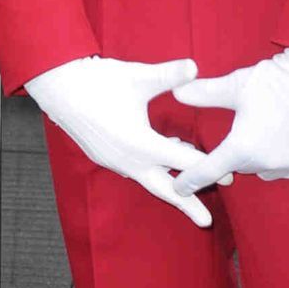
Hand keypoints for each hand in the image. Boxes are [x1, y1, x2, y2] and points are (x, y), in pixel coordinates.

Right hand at [25, 55, 216, 227]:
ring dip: (169, 185)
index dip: (209, 167)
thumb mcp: (137, 77)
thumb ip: (168, 75)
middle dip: (187, 204)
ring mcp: (115, 161)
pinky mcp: (105, 157)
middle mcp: (128, 159)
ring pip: (148, 180)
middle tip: (207, 221)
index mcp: (141, 143)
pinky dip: (152, 171)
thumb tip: (194, 65)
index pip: (183, 160)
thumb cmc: (97, 81)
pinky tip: (162, 160)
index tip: (231, 177)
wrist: (57, 88)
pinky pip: (135, 171)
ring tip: (189, 192)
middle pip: (164, 188)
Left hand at [171, 48, 288, 188]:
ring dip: (259, 157)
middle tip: (243, 129)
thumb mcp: (235, 85)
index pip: (208, 171)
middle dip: (235, 153)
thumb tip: (176, 92)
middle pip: (239, 166)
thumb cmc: (276, 79)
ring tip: (265, 130)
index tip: (178, 187)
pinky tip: (286, 138)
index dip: (191, 179)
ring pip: (264, 169)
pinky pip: (288, 168)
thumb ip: (203, 93)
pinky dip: (283, 158)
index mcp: (242, 148)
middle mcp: (266, 164)